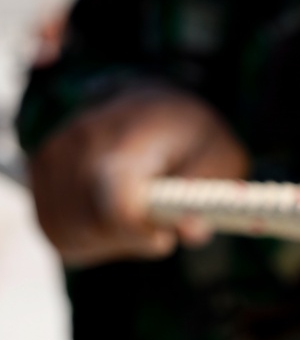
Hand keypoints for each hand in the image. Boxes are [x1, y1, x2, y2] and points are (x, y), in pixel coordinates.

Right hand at [30, 86, 248, 266]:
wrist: (145, 98)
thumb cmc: (189, 131)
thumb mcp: (221, 156)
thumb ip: (206, 198)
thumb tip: (189, 232)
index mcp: (127, 140)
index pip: (115, 208)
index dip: (140, 235)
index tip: (164, 237)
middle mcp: (77, 147)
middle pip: (91, 227)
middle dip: (131, 239)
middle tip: (158, 224)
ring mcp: (50, 161)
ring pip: (70, 235)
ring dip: (110, 240)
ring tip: (137, 214)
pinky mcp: (38, 177)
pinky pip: (58, 232)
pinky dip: (88, 237)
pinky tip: (112, 216)